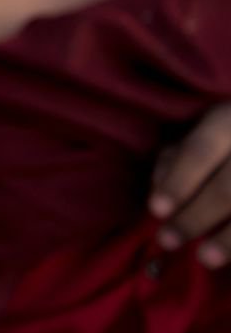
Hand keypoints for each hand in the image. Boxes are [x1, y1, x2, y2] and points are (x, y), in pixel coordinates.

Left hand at [150, 103, 230, 268]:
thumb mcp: (205, 130)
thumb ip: (178, 157)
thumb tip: (157, 187)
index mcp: (230, 120)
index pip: (200, 151)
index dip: (178, 182)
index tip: (156, 209)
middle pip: (228, 188)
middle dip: (196, 217)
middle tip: (168, 240)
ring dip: (230, 239)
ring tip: (205, 258)